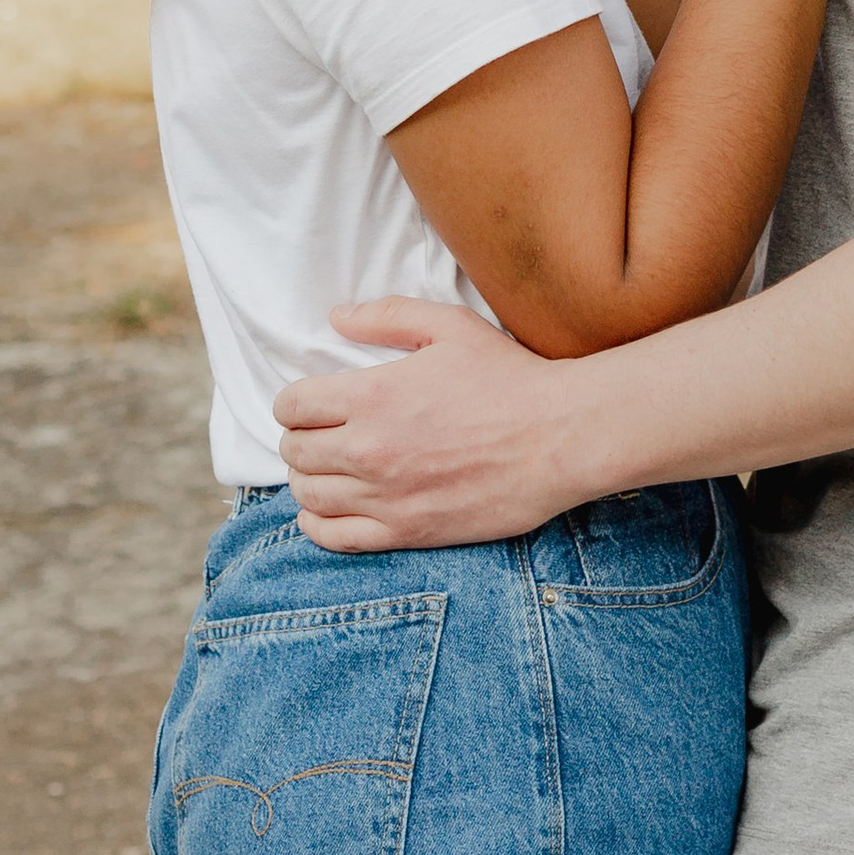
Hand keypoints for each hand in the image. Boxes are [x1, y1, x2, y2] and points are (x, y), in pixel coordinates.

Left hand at [275, 298, 584, 549]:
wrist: (559, 438)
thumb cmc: (509, 377)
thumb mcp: (450, 326)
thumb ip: (387, 316)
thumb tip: (336, 317)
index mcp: (374, 395)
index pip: (294, 406)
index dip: (294, 402)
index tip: (309, 401)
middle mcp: (370, 449)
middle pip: (296, 451)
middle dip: (300, 438)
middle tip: (321, 432)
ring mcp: (386, 496)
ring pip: (308, 495)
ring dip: (307, 479)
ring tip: (327, 467)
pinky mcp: (406, 532)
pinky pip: (334, 538)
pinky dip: (316, 525)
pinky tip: (325, 510)